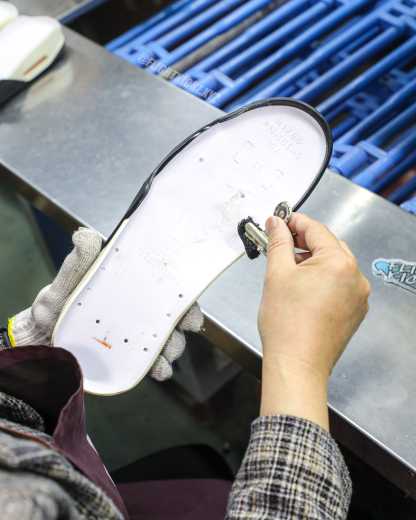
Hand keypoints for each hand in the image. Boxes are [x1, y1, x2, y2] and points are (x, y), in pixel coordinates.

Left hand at [8, 228, 202, 380]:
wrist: (36, 341)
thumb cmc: (52, 308)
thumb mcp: (65, 284)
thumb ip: (77, 263)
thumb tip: (85, 235)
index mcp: (128, 291)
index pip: (163, 291)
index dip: (182, 298)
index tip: (189, 309)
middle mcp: (135, 314)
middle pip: (170, 318)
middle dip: (182, 326)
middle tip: (182, 331)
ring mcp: (130, 338)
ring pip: (164, 342)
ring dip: (172, 349)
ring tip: (165, 357)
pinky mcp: (123, 360)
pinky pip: (147, 364)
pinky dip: (159, 368)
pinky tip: (159, 370)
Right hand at [258, 213, 369, 429]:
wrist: (297, 364)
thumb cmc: (286, 323)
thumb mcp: (277, 274)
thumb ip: (278, 242)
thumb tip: (276, 222)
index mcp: (339, 263)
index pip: (316, 229)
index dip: (294, 222)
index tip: (278, 221)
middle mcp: (356, 277)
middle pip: (329, 246)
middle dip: (304, 242)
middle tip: (280, 245)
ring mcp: (358, 296)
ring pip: (335, 266)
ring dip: (313, 261)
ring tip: (288, 270)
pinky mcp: (355, 311)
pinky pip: (340, 284)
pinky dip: (322, 280)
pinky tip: (303, 289)